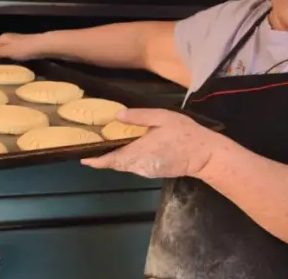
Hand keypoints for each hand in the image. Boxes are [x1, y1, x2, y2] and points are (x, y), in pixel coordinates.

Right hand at [0, 33, 44, 60]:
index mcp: (2, 38)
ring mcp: (16, 41)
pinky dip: (9, 55)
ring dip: (1, 55)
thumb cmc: (23, 48)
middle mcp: (8, 38)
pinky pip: (12, 51)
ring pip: (5, 48)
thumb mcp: (7, 51)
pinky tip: (11, 61)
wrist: (41, 46)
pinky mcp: (23, 46)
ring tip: (0, 64)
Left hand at [81, 108, 221, 178]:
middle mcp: (140, 165)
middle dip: (103, 157)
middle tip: (91, 145)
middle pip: (116, 163)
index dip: (96, 161)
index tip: (83, 159)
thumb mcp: (162, 118)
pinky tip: (126, 147)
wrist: (205, 155)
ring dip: (115, 157)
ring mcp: (147, 170)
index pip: (112, 159)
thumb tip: (118, 115)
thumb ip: (139, 117)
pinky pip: (135, 166)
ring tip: (105, 144)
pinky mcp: (154, 171)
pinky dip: (126, 158)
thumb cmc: (184, 134)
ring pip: (125, 165)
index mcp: (139, 151)